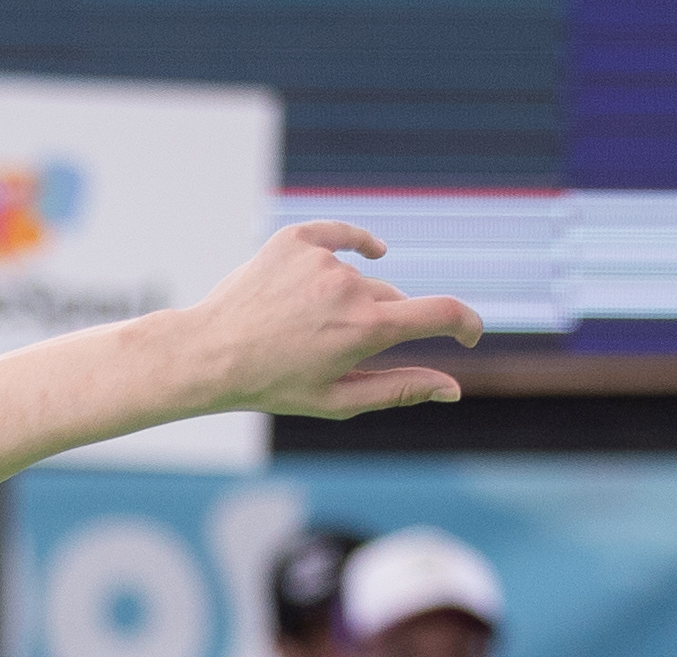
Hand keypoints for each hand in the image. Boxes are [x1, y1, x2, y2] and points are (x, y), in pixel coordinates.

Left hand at [175, 223, 483, 422]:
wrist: (208, 354)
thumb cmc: (272, 385)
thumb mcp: (339, 399)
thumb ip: (401, 389)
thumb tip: (453, 387)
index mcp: (367, 330)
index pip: (443, 314)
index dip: (466, 324)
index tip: (469, 334)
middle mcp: (350, 287)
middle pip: (393, 301)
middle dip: (378, 324)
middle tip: (333, 349)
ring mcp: (323, 259)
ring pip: (361, 277)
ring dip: (346, 299)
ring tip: (302, 325)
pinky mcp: (297, 238)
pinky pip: (340, 237)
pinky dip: (351, 248)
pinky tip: (371, 253)